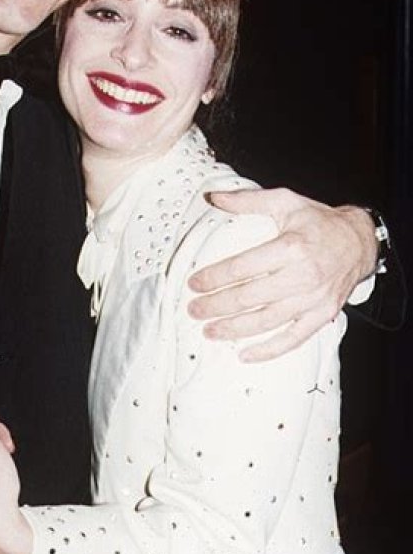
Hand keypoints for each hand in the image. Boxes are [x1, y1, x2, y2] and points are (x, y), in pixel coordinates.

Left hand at [187, 189, 376, 361]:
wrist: (360, 242)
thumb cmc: (318, 222)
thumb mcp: (285, 201)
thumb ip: (248, 200)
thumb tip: (213, 198)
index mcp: (291, 247)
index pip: (243, 267)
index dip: (214, 278)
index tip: (194, 284)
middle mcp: (303, 275)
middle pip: (250, 297)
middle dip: (216, 306)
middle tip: (194, 310)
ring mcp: (313, 299)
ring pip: (267, 321)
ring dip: (234, 329)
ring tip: (209, 331)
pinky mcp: (322, 315)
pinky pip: (293, 338)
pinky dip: (269, 350)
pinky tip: (245, 354)